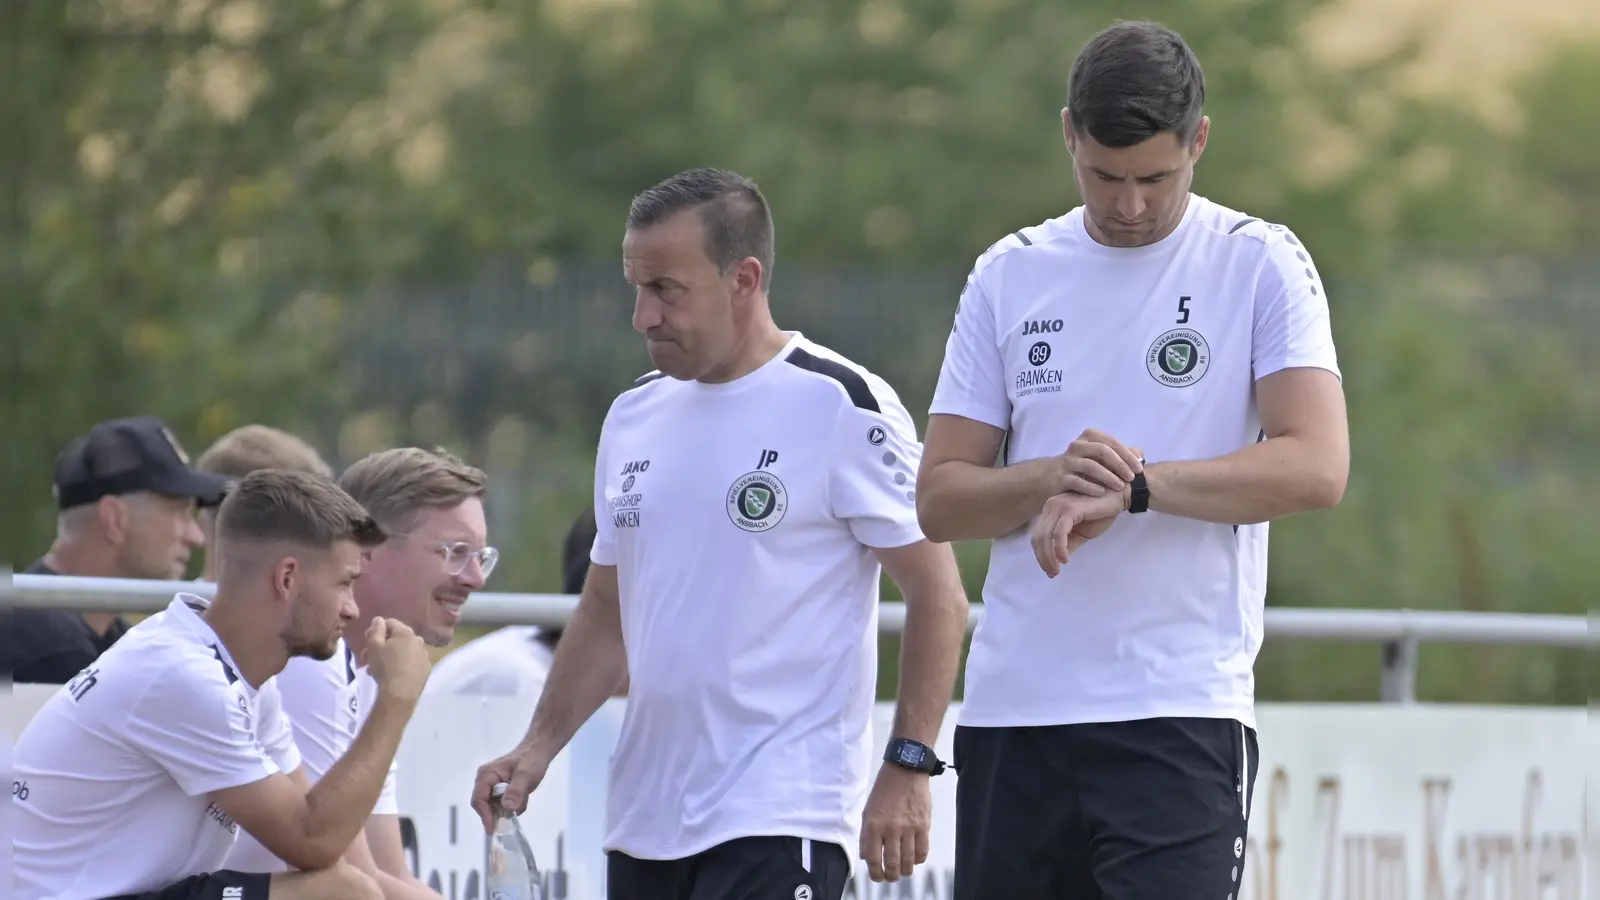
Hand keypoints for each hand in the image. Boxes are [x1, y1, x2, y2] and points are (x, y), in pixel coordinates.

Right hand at [363, 617, 430, 704]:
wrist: (400, 694)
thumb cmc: (384, 667)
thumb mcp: (374, 646)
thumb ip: (376, 629)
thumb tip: (379, 619)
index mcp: (406, 632)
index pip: (389, 623)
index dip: (376, 631)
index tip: (367, 643)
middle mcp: (418, 640)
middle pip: (397, 638)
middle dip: (381, 646)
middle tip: (368, 658)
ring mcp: (424, 655)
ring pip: (403, 651)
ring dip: (390, 656)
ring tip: (376, 670)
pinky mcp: (426, 669)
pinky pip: (411, 662)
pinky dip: (402, 665)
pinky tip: (392, 676)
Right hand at [471, 744, 549, 833]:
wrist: (538, 751)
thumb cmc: (531, 760)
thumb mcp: (526, 775)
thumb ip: (516, 791)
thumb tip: (507, 807)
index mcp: (486, 774)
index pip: (478, 800)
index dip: (485, 816)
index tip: (493, 829)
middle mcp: (485, 780)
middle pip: (484, 805)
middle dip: (498, 812)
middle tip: (512, 819)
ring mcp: (491, 784)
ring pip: (494, 806)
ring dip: (508, 808)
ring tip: (523, 799)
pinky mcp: (499, 788)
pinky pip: (501, 803)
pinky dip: (512, 804)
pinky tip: (523, 797)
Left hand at [858, 764, 931, 882]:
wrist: (905, 769)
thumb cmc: (884, 790)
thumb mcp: (868, 810)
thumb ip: (866, 835)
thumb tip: (866, 857)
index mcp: (873, 825)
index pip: (873, 859)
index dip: (875, 873)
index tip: (877, 877)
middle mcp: (890, 828)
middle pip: (892, 864)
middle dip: (891, 876)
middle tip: (891, 877)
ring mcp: (908, 828)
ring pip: (909, 862)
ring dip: (905, 871)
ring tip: (903, 871)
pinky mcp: (923, 825)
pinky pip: (923, 851)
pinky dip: (918, 860)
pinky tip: (915, 858)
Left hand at [1031, 490, 1126, 577]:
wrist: (1118, 496)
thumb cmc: (1100, 513)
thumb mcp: (1081, 533)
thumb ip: (1068, 544)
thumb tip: (1056, 561)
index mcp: (1051, 511)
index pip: (1037, 535)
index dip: (1040, 555)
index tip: (1049, 570)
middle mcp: (1050, 506)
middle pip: (1037, 537)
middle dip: (1042, 558)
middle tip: (1052, 573)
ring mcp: (1058, 506)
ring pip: (1045, 536)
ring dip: (1049, 557)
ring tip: (1057, 570)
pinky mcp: (1070, 509)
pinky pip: (1059, 533)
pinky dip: (1059, 548)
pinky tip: (1065, 559)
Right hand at [1054, 429, 1143, 496]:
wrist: (1051, 476)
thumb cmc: (1082, 465)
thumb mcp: (1098, 455)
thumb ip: (1119, 453)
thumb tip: (1140, 454)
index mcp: (1089, 437)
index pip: (1111, 442)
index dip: (1127, 455)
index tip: (1139, 469)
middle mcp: (1077, 446)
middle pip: (1102, 451)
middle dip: (1120, 464)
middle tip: (1131, 478)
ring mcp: (1067, 461)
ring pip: (1090, 466)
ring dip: (1108, 477)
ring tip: (1119, 487)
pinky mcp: (1060, 477)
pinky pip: (1077, 482)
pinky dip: (1091, 487)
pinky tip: (1102, 493)